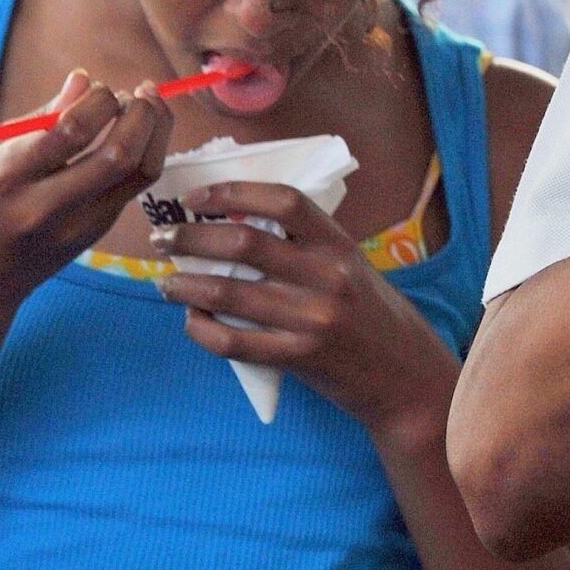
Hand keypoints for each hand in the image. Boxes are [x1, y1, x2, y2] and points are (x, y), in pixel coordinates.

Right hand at [0, 72, 172, 306]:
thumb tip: (85, 79)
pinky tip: (136, 134)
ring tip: (148, 105)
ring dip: (156, 132)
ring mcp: (78, 225)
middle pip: (119, 155)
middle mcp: (49, 205)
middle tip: (140, 91)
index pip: (71, 131)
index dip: (99, 101)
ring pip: (140, 174)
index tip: (101, 88)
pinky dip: (144, 154)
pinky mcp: (96, 234)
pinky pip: (132, 188)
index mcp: (11, 177)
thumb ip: (40, 118)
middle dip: (142, 114)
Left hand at [154, 184, 458, 445]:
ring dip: (184, 284)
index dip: (233, 192)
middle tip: (164, 238)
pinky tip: (191, 321)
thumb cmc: (373, 315)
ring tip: (165, 282)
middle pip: (244, 243)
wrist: (405, 377)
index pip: (284, 201)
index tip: (196, 197)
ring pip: (228, 294)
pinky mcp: (298, 359)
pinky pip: (233, 342)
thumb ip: (308, 248)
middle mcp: (328, 278)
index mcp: (341, 246)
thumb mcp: (352, 268)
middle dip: (191, 237)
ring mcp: (312, 320)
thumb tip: (235, 225)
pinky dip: (201, 330)